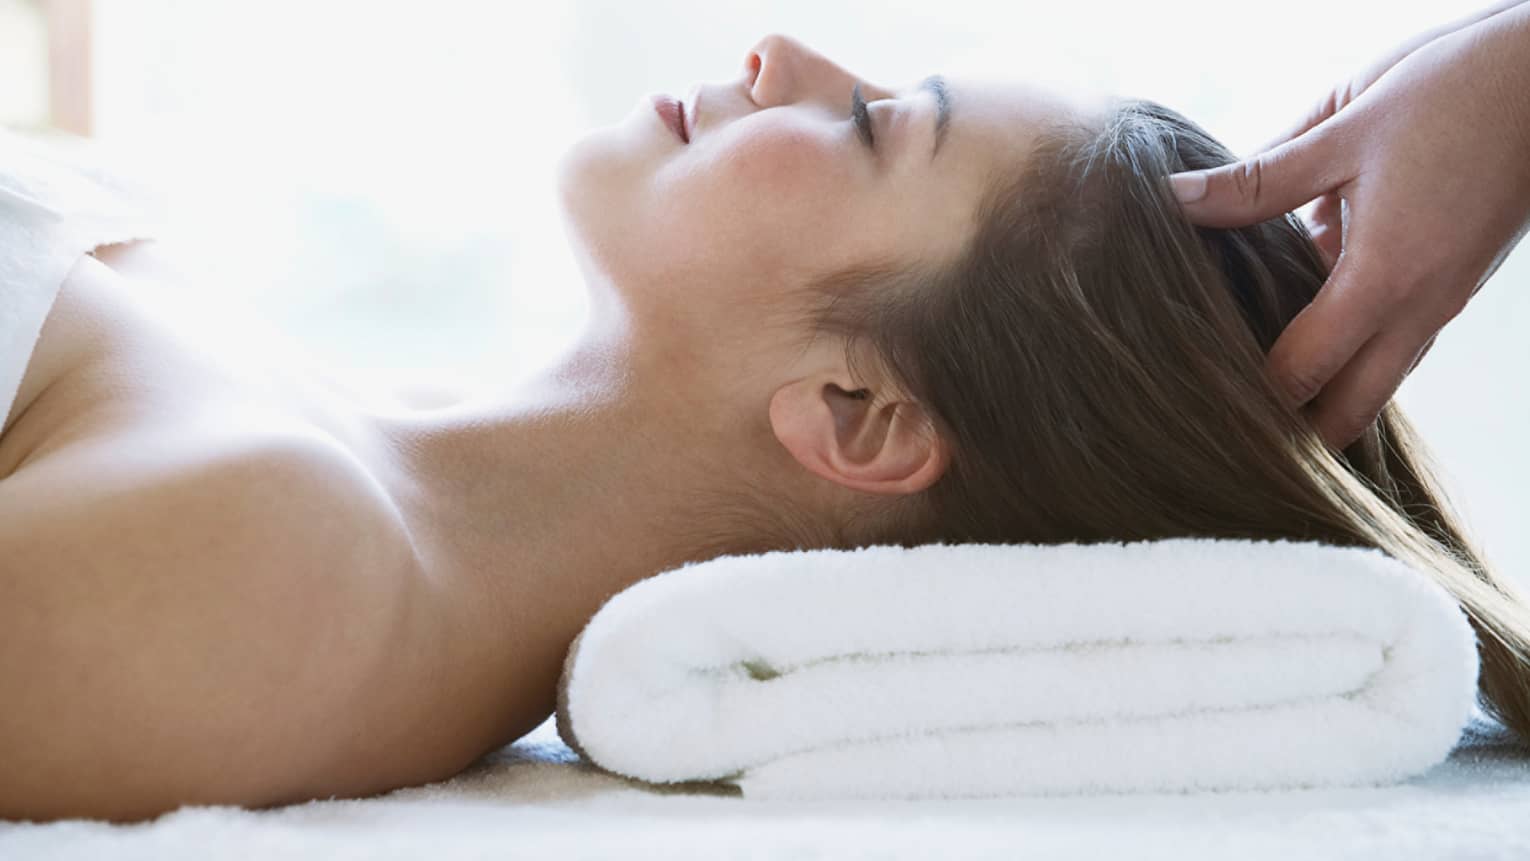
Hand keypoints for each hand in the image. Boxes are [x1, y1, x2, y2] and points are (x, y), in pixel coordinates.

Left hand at [1168, 2, 1529, 448]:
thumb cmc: (1458, 91)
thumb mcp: (1345, 128)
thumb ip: (1257, 180)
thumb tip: (1173, 201)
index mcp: (1387, 276)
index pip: (1303, 374)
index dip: (1248, 400)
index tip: (1195, 404)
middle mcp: (1421, 307)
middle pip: (1350, 411)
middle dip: (1293, 436)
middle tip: (1226, 435)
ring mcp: (1442, 301)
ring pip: (1377, 382)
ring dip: (1323, 397)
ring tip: (1248, 396)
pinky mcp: (1451, 285)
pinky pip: (1395, 344)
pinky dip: (1349, 354)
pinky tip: (1296, 327)